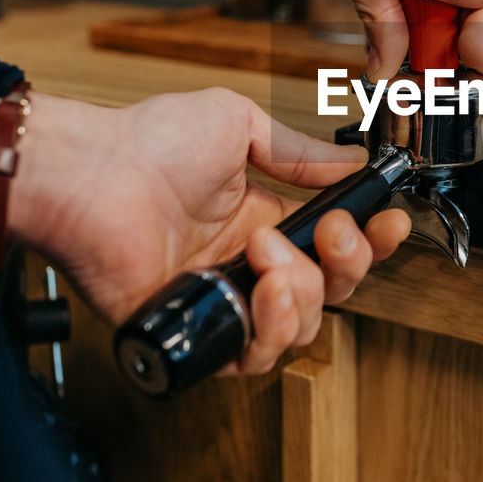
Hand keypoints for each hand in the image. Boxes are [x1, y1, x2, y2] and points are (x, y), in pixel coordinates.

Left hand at [7, 89, 409, 374]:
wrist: (92, 174)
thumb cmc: (146, 143)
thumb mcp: (236, 125)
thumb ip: (298, 152)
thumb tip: (350, 164)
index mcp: (262, 219)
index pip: (332, 245)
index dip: (369, 241)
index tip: (390, 222)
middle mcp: (247, 265)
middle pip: (329, 292)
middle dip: (347, 264)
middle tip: (332, 233)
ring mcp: (223, 300)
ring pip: (301, 328)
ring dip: (301, 291)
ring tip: (268, 252)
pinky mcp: (195, 331)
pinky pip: (253, 356)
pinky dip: (270, 327)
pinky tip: (260, 287)